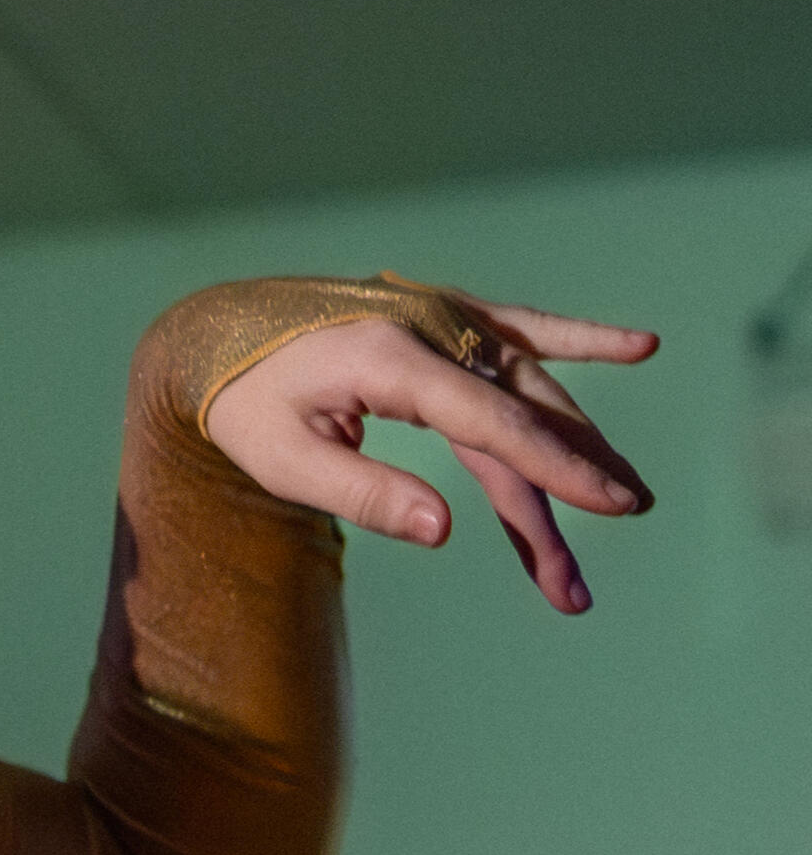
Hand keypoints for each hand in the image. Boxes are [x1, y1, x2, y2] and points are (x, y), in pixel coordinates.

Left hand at [203, 290, 655, 613]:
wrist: (212, 336)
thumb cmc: (241, 406)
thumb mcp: (280, 459)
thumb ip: (360, 492)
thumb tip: (443, 529)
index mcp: (385, 359)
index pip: (488, 421)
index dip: (554, 467)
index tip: (612, 505)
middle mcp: (424, 327)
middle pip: (517, 413)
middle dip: (569, 480)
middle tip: (613, 537)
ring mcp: (438, 316)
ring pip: (527, 389)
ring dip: (573, 448)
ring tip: (623, 500)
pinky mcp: (442, 317)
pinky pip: (522, 328)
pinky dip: (579, 339)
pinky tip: (641, 344)